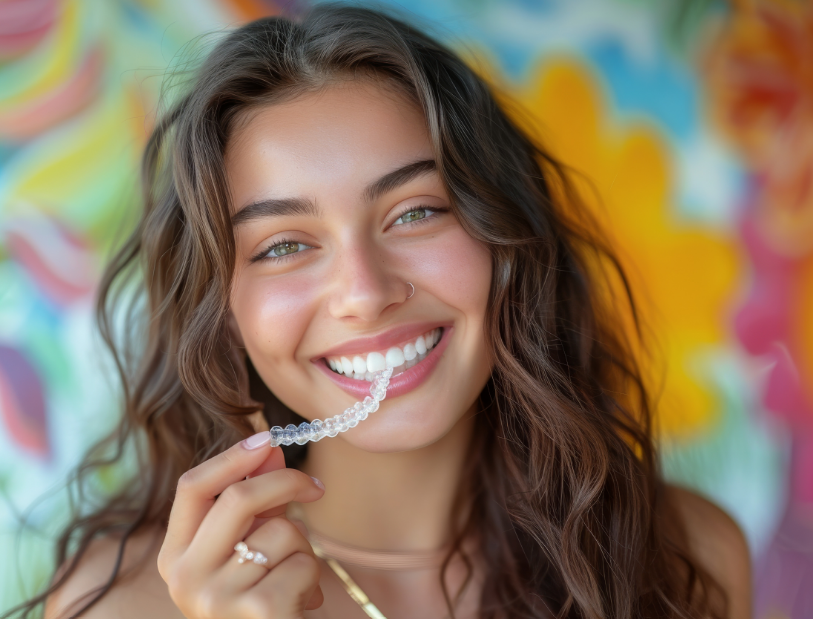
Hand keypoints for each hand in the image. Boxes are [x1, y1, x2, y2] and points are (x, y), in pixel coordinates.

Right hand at [157, 432, 324, 617]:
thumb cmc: (258, 603)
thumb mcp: (246, 551)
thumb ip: (254, 503)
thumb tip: (269, 447)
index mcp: (176, 557)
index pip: (192, 488)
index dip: (231, 457)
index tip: (266, 438)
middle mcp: (185, 577)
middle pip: (238, 499)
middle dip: (286, 483)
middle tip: (316, 487)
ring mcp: (217, 598)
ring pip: (281, 531)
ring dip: (303, 547)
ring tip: (294, 579)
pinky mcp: (257, 611)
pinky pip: (303, 562)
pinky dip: (313, 577)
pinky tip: (301, 602)